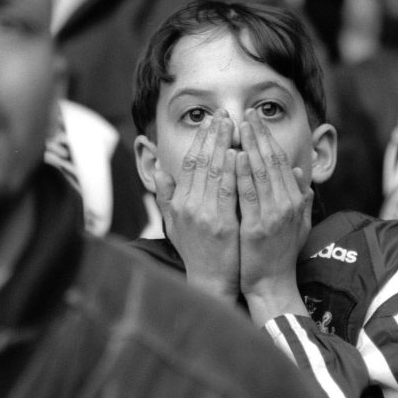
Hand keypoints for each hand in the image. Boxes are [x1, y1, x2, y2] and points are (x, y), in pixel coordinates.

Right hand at [155, 110, 239, 302]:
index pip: (189, 163)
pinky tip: (239, 152)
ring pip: (213, 171)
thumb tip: (159, 169)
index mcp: (179, 203)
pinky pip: (227, 190)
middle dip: (212, 135)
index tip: (209, 122)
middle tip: (223, 114)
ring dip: (223, 145)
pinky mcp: (221, 224)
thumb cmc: (197, 252)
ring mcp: (204, 215)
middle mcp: (188, 206)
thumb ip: (167, 196)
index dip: (199, 140)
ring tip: (233, 125)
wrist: (210, 283)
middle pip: (200, 162)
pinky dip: (232, 169)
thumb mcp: (174, 224)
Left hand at [236, 108, 313, 325]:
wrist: (273, 285)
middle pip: (271, 160)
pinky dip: (243, 172)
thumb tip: (299, 174)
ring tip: (238, 125)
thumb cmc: (281, 254)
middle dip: (257, 134)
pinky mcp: (258, 227)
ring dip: (249, 146)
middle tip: (245, 113)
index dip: (267, 138)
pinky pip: (249, 193)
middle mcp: (287, 203)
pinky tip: (235, 155)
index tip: (255, 120)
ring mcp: (274, 214)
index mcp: (294, 200)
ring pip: (261, 172)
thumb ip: (301, 198)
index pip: (280, 161)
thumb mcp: (297, 224)